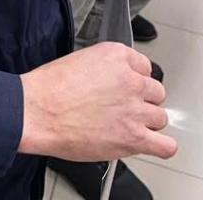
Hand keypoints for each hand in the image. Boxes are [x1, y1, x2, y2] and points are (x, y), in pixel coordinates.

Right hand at [19, 43, 172, 161]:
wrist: (36, 112)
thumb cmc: (48, 90)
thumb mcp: (77, 61)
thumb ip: (104, 70)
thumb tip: (112, 83)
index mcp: (116, 56)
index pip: (144, 66)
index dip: (134, 79)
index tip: (126, 87)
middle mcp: (130, 80)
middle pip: (155, 92)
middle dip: (141, 100)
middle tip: (124, 107)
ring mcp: (135, 110)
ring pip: (160, 117)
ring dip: (146, 122)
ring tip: (127, 126)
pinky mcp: (134, 137)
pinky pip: (165, 145)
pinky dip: (161, 146)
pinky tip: (150, 144)